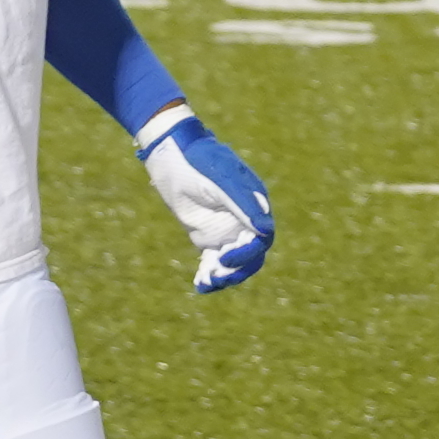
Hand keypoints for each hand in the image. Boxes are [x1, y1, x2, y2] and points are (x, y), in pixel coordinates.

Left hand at [137, 102, 274, 291]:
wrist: (172, 155)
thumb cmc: (199, 161)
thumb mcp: (220, 181)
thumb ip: (243, 204)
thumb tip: (265, 231)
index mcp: (254, 204)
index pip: (261, 238)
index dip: (248, 253)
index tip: (226, 259)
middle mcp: (245, 219)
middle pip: (251, 255)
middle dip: (236, 270)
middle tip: (217, 277)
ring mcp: (227, 229)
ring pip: (233, 262)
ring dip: (223, 276)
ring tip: (205, 283)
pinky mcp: (209, 236)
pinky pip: (215, 261)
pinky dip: (209, 274)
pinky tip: (199, 284)